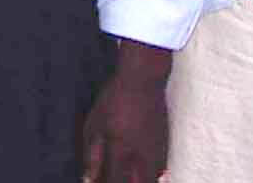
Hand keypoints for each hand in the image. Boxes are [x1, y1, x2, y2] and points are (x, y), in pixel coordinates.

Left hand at [80, 41, 169, 182]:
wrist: (143, 81)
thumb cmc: (114, 100)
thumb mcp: (95, 125)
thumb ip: (92, 155)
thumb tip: (88, 179)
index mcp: (121, 150)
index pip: (116, 182)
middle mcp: (142, 156)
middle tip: (112, 178)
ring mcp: (157, 153)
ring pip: (151, 181)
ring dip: (139, 181)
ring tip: (125, 175)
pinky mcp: (165, 147)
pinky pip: (159, 172)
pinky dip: (149, 176)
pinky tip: (139, 173)